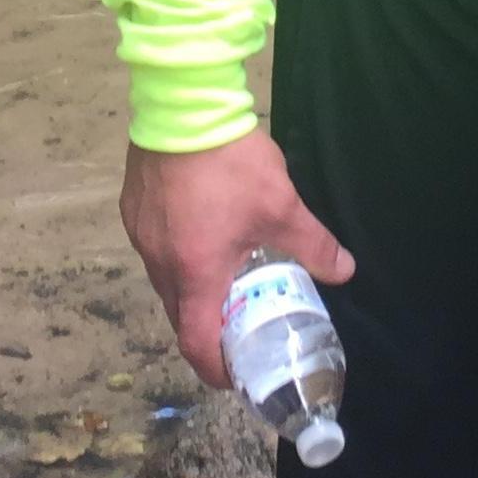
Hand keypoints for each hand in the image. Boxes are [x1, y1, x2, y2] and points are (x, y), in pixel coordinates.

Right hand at [121, 132, 356, 389]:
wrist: (183, 105)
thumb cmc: (231, 163)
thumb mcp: (282, 206)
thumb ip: (314, 244)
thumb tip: (344, 271)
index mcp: (195, 272)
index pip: (196, 343)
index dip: (215, 368)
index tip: (235, 372)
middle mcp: (159, 262)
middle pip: (178, 315)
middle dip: (206, 329)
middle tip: (236, 324)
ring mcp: (140, 235)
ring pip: (164, 281)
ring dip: (190, 289)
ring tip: (221, 277)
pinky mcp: (132, 209)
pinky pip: (153, 248)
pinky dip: (175, 255)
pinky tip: (199, 232)